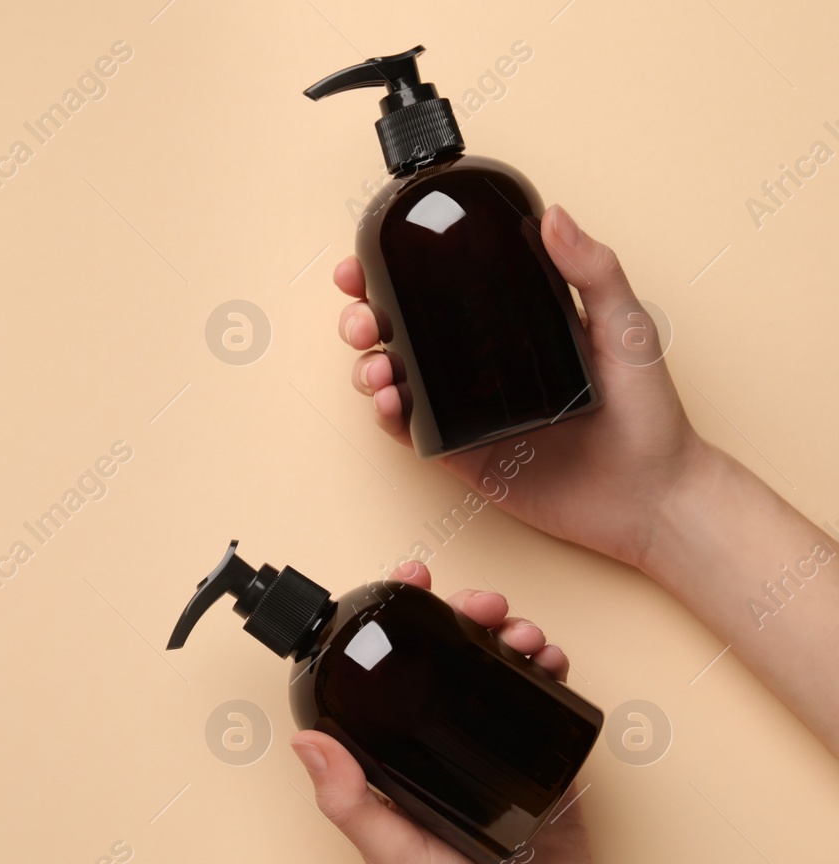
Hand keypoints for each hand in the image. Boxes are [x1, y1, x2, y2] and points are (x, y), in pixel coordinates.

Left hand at [294, 560, 660, 863]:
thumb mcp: (389, 849)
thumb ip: (348, 801)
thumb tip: (306, 740)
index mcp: (394, 752)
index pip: (386, 669)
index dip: (395, 618)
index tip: (409, 582)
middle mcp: (438, 738)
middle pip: (446, 652)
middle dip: (466, 614)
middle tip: (483, 606)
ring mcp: (490, 740)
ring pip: (495, 662)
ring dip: (510, 632)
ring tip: (522, 634)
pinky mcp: (537, 752)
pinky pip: (541, 693)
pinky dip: (548, 663)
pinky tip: (551, 659)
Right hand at [334, 205, 705, 569]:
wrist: (652, 496)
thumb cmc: (650, 413)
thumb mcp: (626, 326)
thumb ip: (593, 270)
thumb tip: (552, 215)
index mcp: (512, 324)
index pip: (440, 288)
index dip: (392, 274)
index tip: (365, 263)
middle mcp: (482, 363)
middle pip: (401, 330)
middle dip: (364, 319)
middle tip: (363, 318)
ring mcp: (469, 410)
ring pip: (395, 377)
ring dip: (368, 365)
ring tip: (377, 365)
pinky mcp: (462, 454)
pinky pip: (411, 431)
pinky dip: (388, 414)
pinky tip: (388, 400)